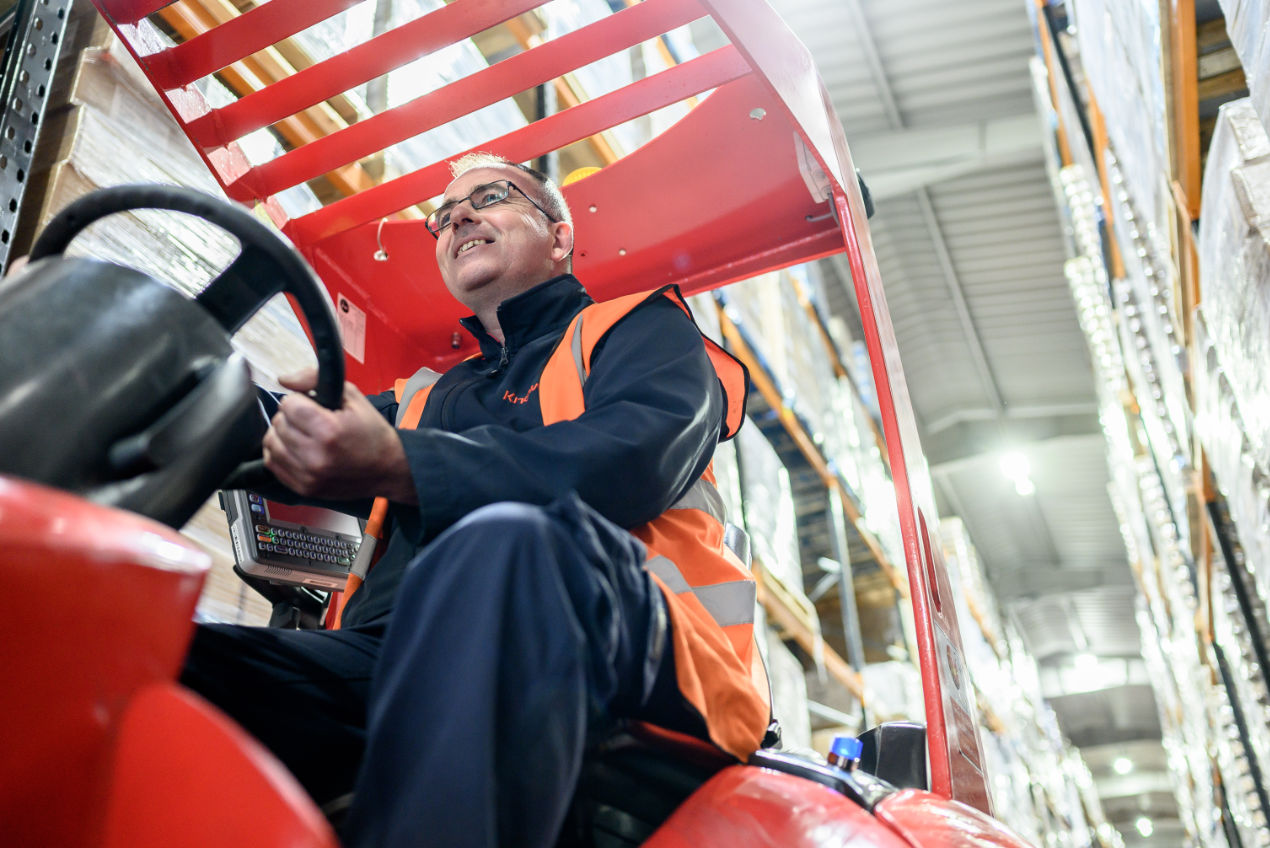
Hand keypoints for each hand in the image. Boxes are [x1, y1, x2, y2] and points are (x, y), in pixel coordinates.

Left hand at [263, 369, 417, 503]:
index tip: (311, 405)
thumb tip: (284, 379)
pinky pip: (273, 464)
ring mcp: (308, 476)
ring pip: (271, 443)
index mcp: (329, 430)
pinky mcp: (304, 488)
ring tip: (302, 434)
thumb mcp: (353, 397)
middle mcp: (315, 456)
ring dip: (282, 434)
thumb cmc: (372, 433)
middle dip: (291, 417)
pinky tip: (296, 449)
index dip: (299, 400)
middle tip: (310, 420)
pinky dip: (280, 452)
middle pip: (278, 423)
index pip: (289, 404)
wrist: (387, 469)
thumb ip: (315, 379)